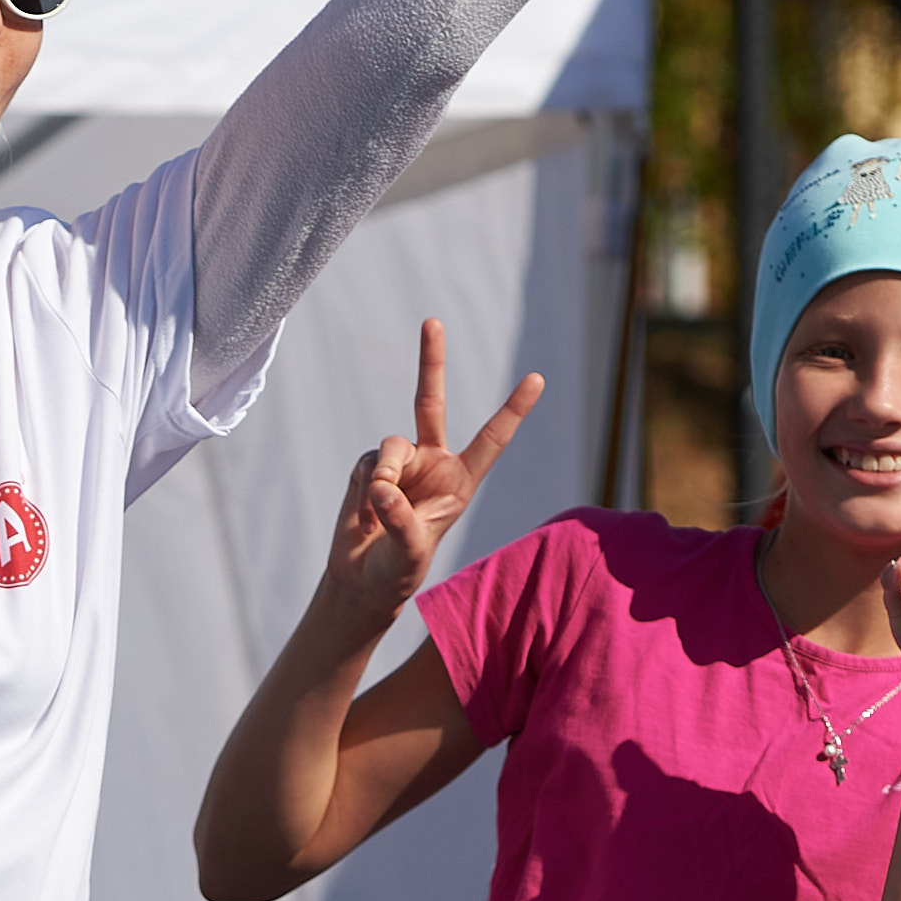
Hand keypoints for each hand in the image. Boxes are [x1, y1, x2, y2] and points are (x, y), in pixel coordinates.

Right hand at [324, 320, 541, 628]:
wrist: (363, 579)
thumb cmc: (398, 569)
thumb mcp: (409, 552)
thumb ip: (400, 519)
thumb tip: (382, 484)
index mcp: (460, 482)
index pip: (491, 440)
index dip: (513, 410)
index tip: (537, 378)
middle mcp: (432, 463)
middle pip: (430, 403)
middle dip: (430, 361)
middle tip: (431, 321)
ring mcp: (400, 463)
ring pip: (392, 443)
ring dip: (387, 472)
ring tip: (380, 504)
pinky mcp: (370, 468)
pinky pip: (369, 464)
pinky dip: (365, 489)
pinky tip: (365, 516)